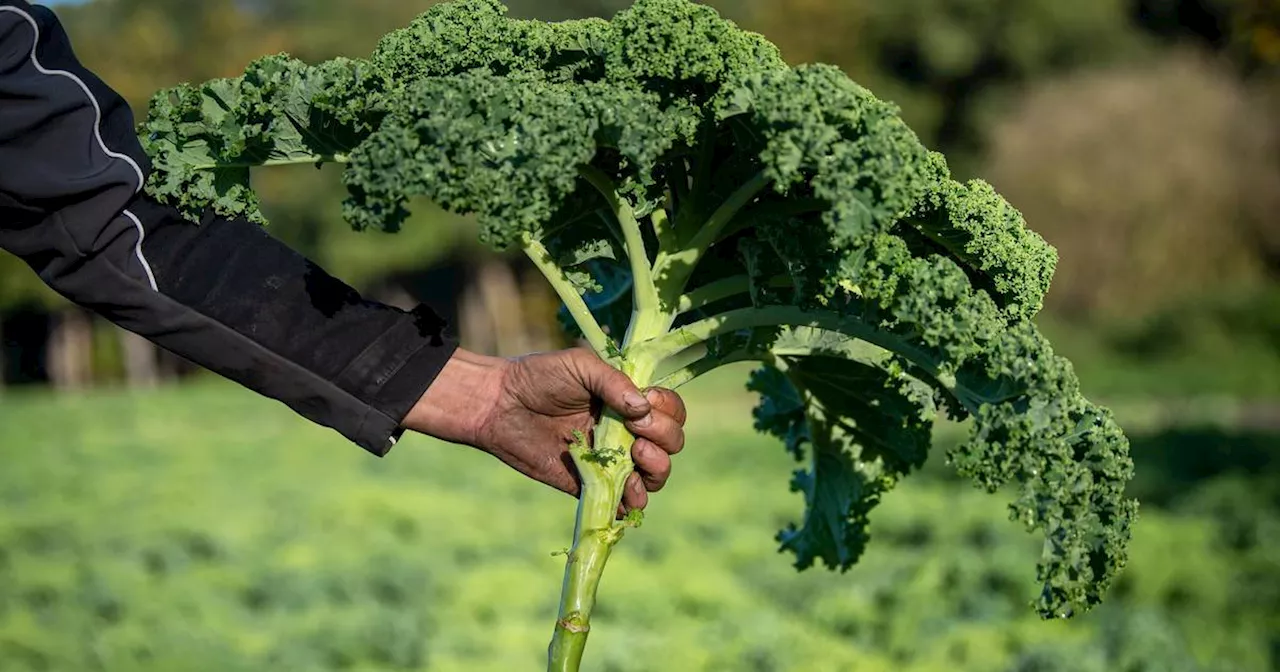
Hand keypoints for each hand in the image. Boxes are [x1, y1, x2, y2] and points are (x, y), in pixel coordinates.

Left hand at [402, 348, 686, 511]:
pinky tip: (627, 487)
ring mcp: (611, 460)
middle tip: (634, 428)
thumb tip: (643, 409)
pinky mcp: (592, 485)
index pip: (670, 410)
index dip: (667, 409)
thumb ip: (614, 382)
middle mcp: (626, 432)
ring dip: (657, 468)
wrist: (499, 405)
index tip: (643, 403)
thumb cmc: (538, 377)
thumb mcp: (580, 366)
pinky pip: (625, 501)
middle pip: (671, 443)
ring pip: (656, 476)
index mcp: (628, 401)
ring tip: (635, 455)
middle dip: (664, 436)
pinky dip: (634, 499)